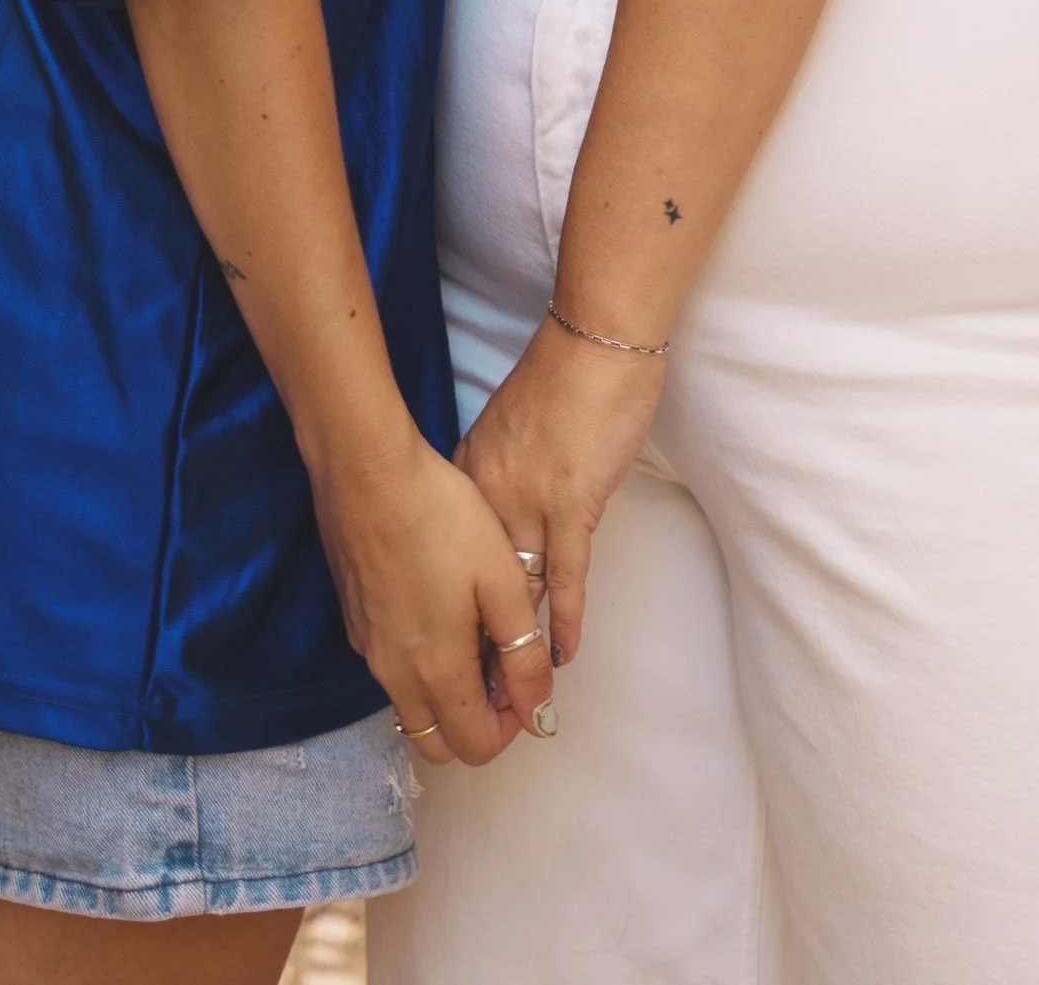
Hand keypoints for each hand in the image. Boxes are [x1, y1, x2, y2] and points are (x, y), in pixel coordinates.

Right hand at [311, 430, 554, 766]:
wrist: (367, 470)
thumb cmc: (444, 519)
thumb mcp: (503, 581)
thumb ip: (523, 654)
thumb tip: (538, 712)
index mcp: (437, 673)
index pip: (477, 747)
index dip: (513, 726)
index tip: (525, 678)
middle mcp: (394, 675)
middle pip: (438, 743)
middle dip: (476, 722)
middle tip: (499, 667)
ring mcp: (367, 649)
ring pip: (411, 707)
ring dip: (447, 694)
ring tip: (472, 630)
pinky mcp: (353, 620)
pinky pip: (391, 669)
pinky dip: (418, 664)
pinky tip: (435, 603)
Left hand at [457, 317, 665, 667]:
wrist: (593, 344)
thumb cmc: (560, 381)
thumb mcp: (510, 433)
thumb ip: (497, 479)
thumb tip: (497, 523)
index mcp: (470, 474)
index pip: (451, 554)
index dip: (452, 604)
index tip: (445, 645)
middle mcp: (488, 494)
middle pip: (477, 583)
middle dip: (477, 638)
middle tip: (474, 689)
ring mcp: (527, 503)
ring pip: (518, 590)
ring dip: (518, 644)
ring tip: (514, 693)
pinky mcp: (571, 506)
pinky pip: (564, 580)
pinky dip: (563, 622)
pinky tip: (560, 658)